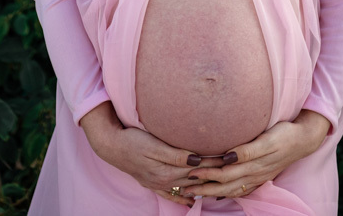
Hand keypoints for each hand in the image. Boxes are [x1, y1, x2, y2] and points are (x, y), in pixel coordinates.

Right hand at [79, 102, 225, 207]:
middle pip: (194, 177)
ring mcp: (157, 183)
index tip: (229, 158)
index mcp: (166, 170)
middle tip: (231, 169)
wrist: (110, 146)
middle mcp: (163, 180)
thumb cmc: (132, 141)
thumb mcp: (154, 145)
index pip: (197, 167)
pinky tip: (191, 201)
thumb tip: (197, 161)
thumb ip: (175, 155)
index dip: (214, 162)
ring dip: (201, 185)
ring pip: (185, 186)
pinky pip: (170, 194)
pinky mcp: (151, 183)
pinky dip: (182, 198)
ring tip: (219, 184)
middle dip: (213, 173)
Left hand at [181, 110, 330, 200]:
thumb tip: (228, 156)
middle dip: (204, 187)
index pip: (225, 173)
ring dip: (212, 192)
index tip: (190, 172)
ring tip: (195, 193)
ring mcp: (258, 177)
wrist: (304, 139)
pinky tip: (219, 195)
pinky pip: (241, 189)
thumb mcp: (268, 139)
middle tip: (184, 188)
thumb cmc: (285, 134)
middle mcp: (254, 173)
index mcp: (254, 164)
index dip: (207, 174)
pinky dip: (227, 193)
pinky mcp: (261, 176)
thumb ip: (248, 150)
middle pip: (225, 184)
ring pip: (231, 189)